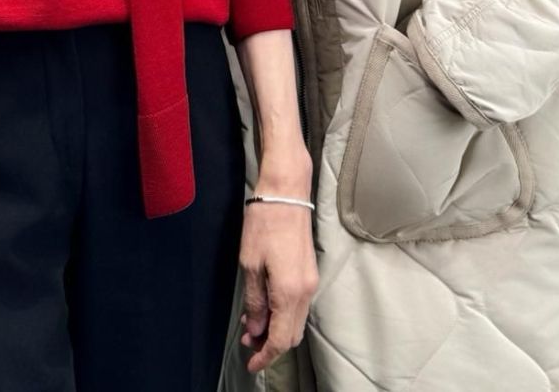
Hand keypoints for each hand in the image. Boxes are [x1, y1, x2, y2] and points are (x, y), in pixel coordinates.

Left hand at [237, 194, 317, 372]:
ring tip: (252, 326)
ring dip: (277, 329)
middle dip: (271, 345)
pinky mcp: (310, 273)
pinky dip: (283, 315)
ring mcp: (311, 282)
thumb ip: (254, 301)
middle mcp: (306, 292)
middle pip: (292, 334)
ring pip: (297, 321)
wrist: (286, 193)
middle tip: (247, 345)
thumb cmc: (263, 223)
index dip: (266, 356)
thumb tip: (255, 330)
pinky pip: (299, 306)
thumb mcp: (250, 264)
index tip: (251, 364)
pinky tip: (265, 308)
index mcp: (289, 292)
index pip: (281, 338)